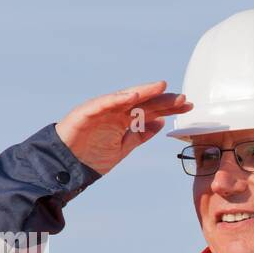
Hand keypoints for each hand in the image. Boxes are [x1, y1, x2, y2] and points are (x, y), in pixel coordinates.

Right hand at [54, 81, 191, 174]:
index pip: (151, 110)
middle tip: (183, 98)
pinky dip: (117, 99)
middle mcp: (115, 111)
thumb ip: (140, 135)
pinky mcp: (86, 112)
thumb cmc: (91, 156)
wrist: (65, 165)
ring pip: (125, 97)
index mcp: (124, 119)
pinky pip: (103, 103)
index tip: (188, 106)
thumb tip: (160, 123)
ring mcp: (101, 110)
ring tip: (161, 87)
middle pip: (143, 102)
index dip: (170, 107)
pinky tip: (132, 96)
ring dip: (143, 92)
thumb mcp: (123, 148)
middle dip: (163, 99)